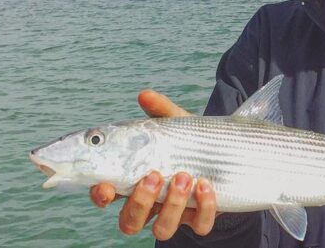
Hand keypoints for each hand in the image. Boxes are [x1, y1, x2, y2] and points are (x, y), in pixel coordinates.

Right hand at [89, 90, 218, 239]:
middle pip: (129, 222)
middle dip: (139, 203)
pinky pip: (199, 225)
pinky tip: (205, 185)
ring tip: (184, 176)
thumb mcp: (174, 124)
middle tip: (154, 175)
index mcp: (134, 180)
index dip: (101, 196)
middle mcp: (151, 203)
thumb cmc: (186, 141)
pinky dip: (203, 208)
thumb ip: (159, 111)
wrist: (223, 153)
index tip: (106, 188)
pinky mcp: (199, 217)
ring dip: (171, 206)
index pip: (107, 195)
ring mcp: (174, 214)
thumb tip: (145, 95)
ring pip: (161, 230)